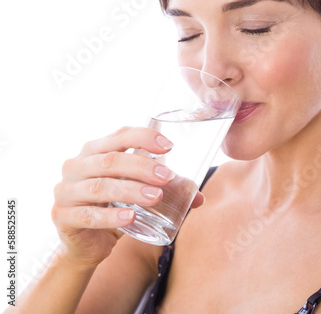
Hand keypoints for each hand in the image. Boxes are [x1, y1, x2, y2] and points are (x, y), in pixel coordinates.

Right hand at [51, 126, 204, 267]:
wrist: (86, 242)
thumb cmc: (114, 206)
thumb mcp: (137, 191)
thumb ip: (166, 190)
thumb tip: (199, 197)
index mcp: (95, 150)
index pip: (120, 135)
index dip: (144, 137)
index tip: (169, 146)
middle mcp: (76, 165)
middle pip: (110, 161)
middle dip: (142, 167)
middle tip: (167, 178)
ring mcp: (66, 190)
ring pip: (99, 187)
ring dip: (130, 191)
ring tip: (156, 197)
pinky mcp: (62, 216)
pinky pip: (88, 216)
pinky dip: (111, 217)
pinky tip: (130, 218)